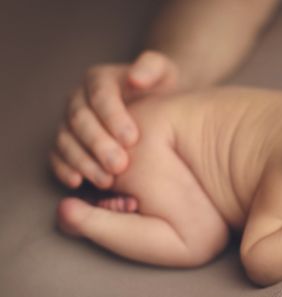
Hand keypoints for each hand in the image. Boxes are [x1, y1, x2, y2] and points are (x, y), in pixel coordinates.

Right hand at [50, 51, 178, 188]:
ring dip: (84, 161)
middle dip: (99, 144)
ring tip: (107, 180)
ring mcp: (69, 122)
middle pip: (80, 120)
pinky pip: (56, 155)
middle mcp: (79, 99)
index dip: (113, 118)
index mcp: (99, 80)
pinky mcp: (66, 143)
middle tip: (120, 165)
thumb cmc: (160, 90)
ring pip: (66, 140)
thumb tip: (135, 78)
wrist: (156, 108)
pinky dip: (63, 169)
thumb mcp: (164, 72)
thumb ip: (152, 67)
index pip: (99, 96)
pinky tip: (77, 182)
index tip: (132, 139)